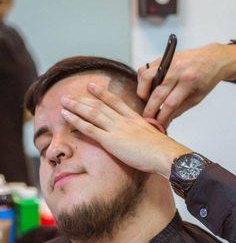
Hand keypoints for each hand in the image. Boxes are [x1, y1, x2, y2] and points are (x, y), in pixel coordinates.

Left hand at [60, 82, 192, 177]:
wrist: (165, 155)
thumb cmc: (163, 152)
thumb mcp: (154, 138)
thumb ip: (145, 135)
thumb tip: (143, 140)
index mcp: (136, 119)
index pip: (116, 102)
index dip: (103, 93)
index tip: (92, 87)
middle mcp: (125, 120)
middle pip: (101, 105)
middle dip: (84, 99)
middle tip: (70, 94)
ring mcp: (117, 129)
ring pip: (93, 113)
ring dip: (76, 106)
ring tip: (64, 101)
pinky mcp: (111, 140)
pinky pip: (90, 128)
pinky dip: (77, 120)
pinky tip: (66, 115)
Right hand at [138, 43, 235, 126]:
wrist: (213, 58)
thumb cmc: (207, 78)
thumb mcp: (198, 97)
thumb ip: (180, 109)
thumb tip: (165, 121)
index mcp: (189, 81)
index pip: (170, 104)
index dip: (161, 118)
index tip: (157, 127)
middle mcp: (177, 70)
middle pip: (156, 93)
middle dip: (149, 110)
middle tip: (148, 120)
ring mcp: (168, 62)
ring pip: (145, 78)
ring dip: (143, 93)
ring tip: (150, 100)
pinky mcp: (162, 57)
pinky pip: (145, 69)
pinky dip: (143, 81)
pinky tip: (150, 88)